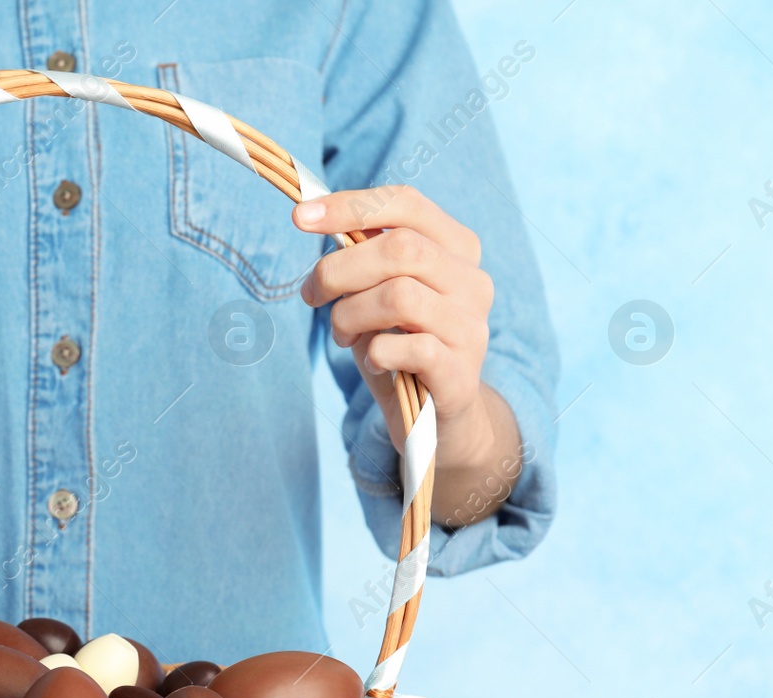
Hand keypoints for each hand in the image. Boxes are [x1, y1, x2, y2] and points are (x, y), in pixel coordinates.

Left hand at [293, 185, 521, 522]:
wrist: (435, 419)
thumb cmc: (397, 343)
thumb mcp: (376, 292)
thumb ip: (360, 256)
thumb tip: (312, 216)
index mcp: (456, 249)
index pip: (406, 203)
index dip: (349, 205)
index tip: (299, 217)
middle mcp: (473, 282)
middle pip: (400, 249)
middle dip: (338, 269)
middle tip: (311, 295)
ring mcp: (471, 328)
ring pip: (399, 296)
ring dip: (350, 315)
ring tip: (341, 334)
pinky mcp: (460, 374)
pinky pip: (409, 348)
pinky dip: (376, 352)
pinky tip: (373, 360)